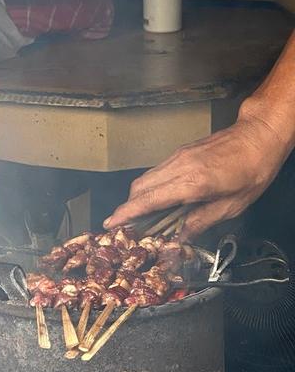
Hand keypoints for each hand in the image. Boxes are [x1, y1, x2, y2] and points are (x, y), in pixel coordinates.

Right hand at [104, 106, 291, 239]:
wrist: (260, 135)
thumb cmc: (253, 170)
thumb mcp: (232, 206)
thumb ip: (202, 221)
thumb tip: (181, 237)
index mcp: (193, 183)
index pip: (149, 199)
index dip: (127, 213)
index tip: (111, 223)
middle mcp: (180, 166)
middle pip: (139, 187)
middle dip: (128, 207)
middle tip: (126, 226)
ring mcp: (178, 156)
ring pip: (146, 178)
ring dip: (138, 198)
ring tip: (140, 216)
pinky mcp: (181, 152)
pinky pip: (157, 171)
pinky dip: (150, 187)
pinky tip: (158, 199)